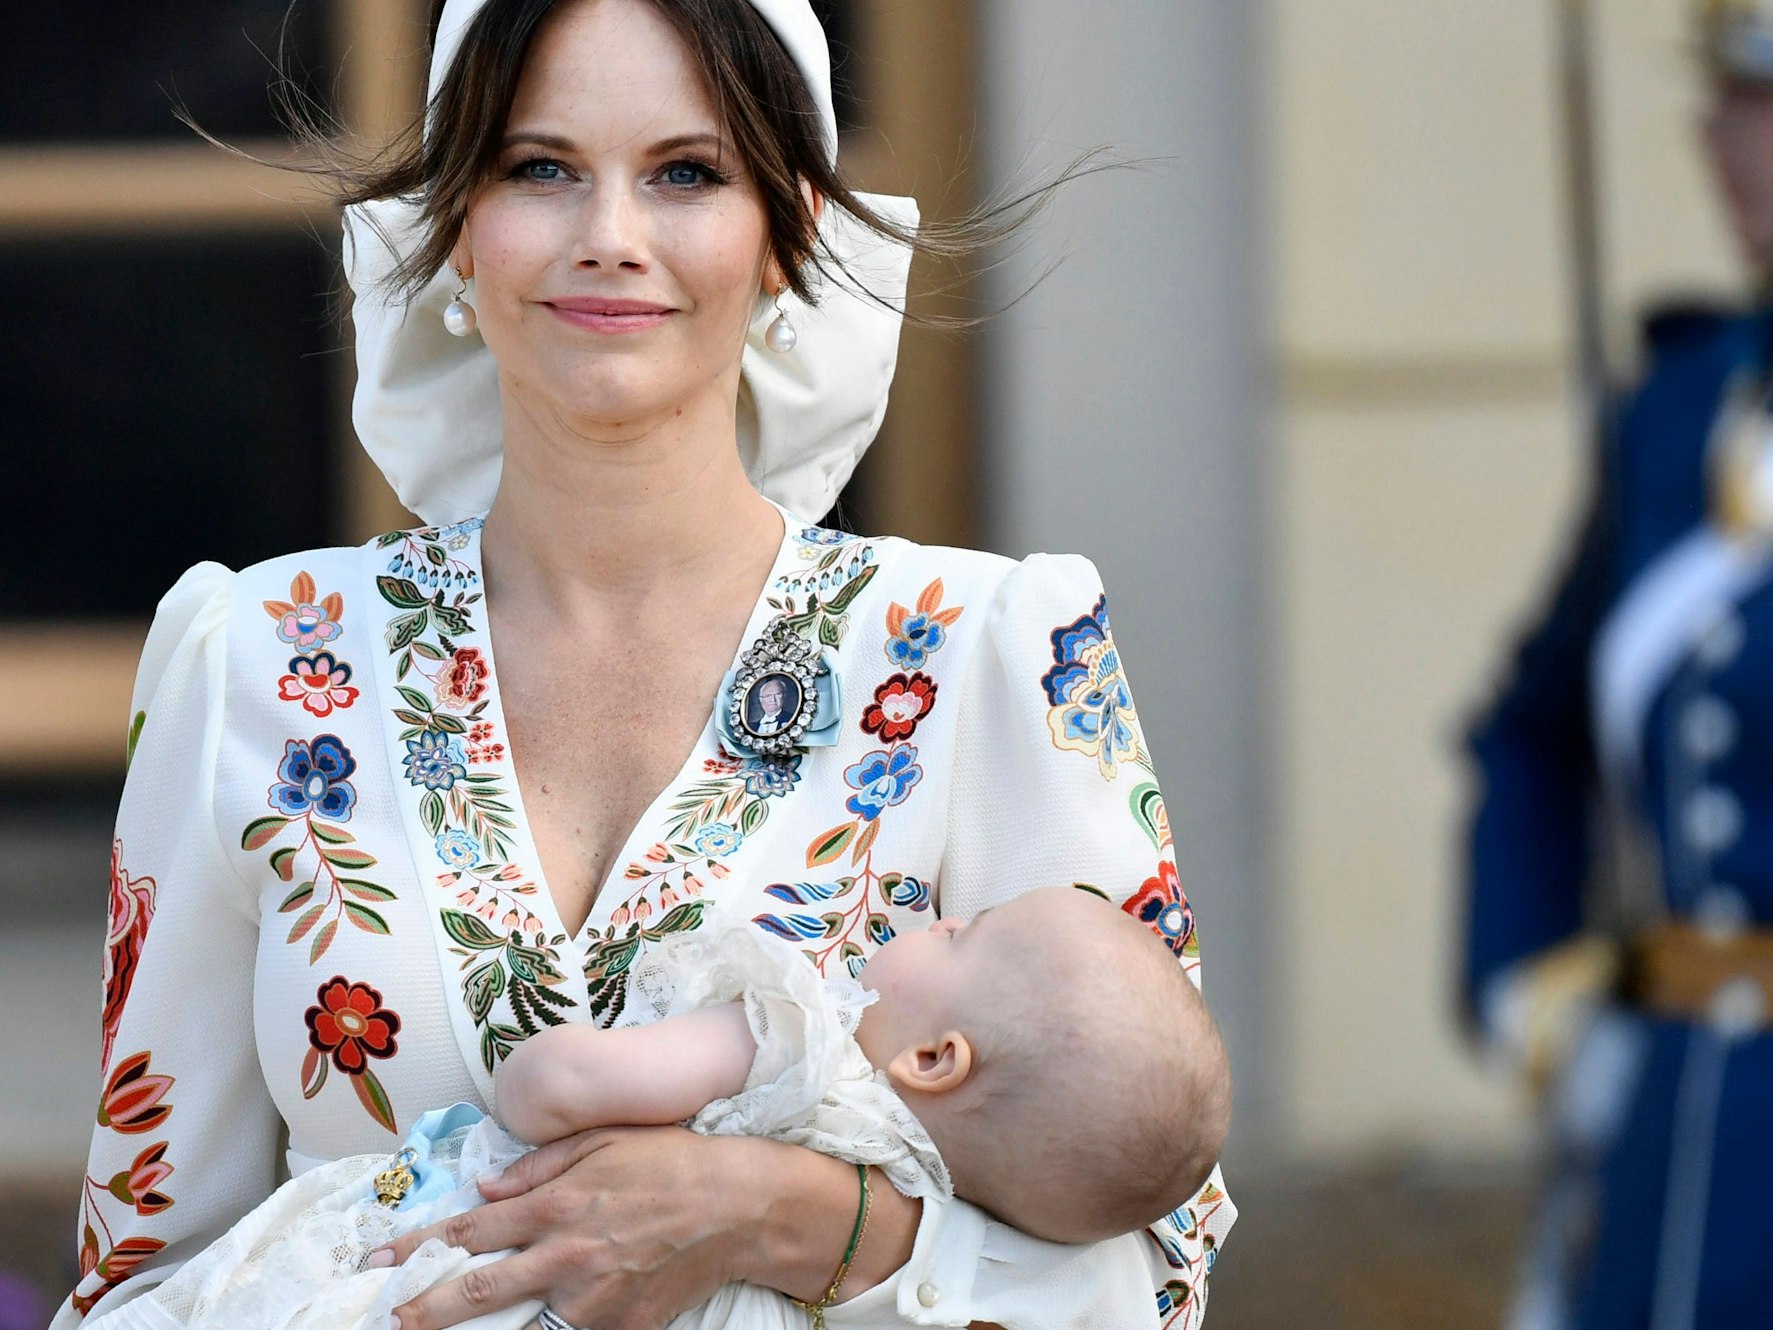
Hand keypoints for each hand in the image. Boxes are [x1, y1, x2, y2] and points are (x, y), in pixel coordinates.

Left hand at [373, 1124, 752, 1329]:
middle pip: (477, 1292)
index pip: (471, 1232)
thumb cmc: (673, 1162)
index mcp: (558, 1204)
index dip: (418, 1248)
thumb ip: (539, 1164)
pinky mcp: (623, 1329)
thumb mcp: (605, 1139)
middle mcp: (566, 1256)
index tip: (378, 1263)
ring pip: (520, 1327)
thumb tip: (486, 1191)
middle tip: (384, 1320)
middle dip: (422, 1310)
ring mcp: (594, 1301)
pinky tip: (531, 1325)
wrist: (741, 1207)